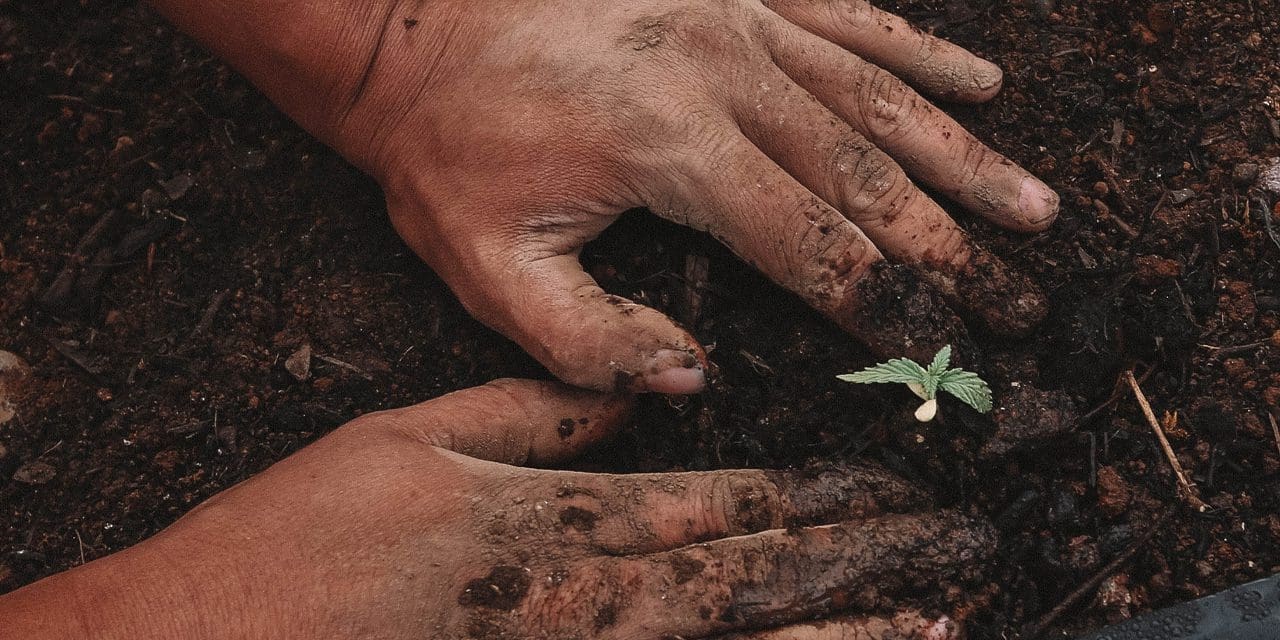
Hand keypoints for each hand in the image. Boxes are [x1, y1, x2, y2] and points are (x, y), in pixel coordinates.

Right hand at [1, 380, 991, 638]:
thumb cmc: (302, 540)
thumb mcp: (409, 437)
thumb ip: (531, 416)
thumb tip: (633, 395)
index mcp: (551, 520)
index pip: (713, 505)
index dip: (815, 501)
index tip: (893, 492)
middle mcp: (579, 601)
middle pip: (749, 581)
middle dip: (862, 567)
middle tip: (958, 553)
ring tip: (933, 627)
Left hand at [155, 0, 1057, 392]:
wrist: (409, 23)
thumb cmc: (446, 146)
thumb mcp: (484, 266)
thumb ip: (587, 341)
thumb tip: (692, 379)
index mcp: (672, 147)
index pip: (809, 244)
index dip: (885, 304)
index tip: (945, 349)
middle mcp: (726, 74)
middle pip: (869, 174)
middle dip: (953, 247)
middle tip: (1022, 300)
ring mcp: (738, 18)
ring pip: (881, 96)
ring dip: (965, 157)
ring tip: (1037, 207)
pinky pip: (851, 15)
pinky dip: (921, 51)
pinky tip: (982, 82)